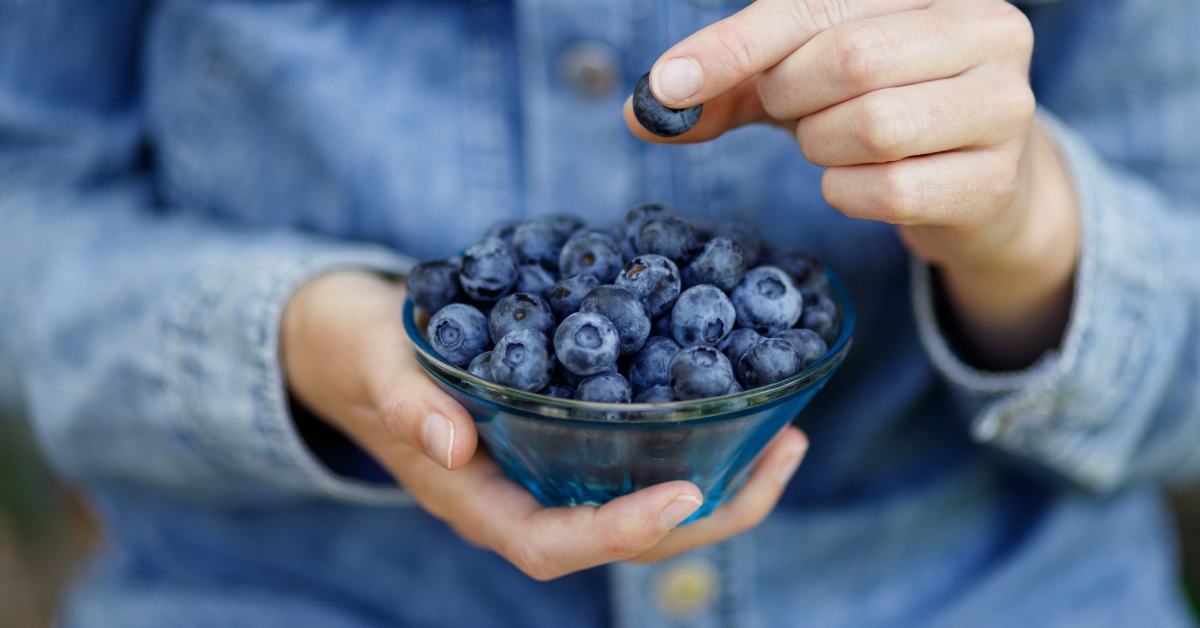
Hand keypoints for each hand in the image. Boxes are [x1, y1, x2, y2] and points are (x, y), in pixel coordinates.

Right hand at [281, 270, 808, 578]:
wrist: (354, 343)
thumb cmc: (360, 352)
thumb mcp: (372, 364)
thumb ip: (403, 403)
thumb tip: (448, 438)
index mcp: (475, 500)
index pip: (556, 544)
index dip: (622, 532)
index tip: (685, 495)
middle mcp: (522, 500)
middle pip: (625, 541)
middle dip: (709, 514)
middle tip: (782, 455)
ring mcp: (547, 476)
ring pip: (643, 509)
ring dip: (721, 485)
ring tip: (787, 440)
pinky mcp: (564, 443)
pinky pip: (637, 463)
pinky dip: (692, 446)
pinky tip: (738, 408)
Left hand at [626, 0, 1079, 368]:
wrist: (980, 184)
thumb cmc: (879, 111)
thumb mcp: (799, 84)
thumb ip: (726, 88)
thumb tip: (641, 113)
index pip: (815, 6)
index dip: (735, 46)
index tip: (671, 84)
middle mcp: (987, 29)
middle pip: (850, 60)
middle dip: (792, 96)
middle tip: (791, 112)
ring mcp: (1003, 105)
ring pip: (873, 126)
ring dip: (821, 147)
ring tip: (830, 143)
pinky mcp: (995, 180)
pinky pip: (891, 190)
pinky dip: (849, 194)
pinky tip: (858, 183)